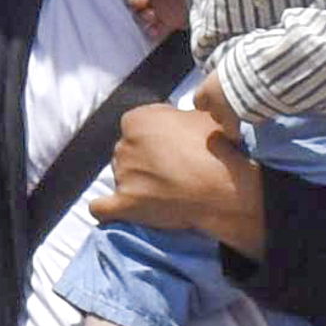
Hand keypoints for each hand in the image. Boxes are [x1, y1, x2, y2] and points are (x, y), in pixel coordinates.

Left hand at [98, 97, 266, 254]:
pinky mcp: (124, 204)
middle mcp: (123, 145)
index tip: (174, 147)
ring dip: (137, 184)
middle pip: (128, 151)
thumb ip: (178, 115)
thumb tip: (177, 119)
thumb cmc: (216, 149)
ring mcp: (122, 175)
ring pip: (122, 177)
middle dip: (145, 160)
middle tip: (173, 171)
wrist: (224, 189)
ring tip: (167, 192)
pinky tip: (114, 211)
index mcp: (137, 120)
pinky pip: (101, 208)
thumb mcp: (201, 116)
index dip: (156, 137)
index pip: (138, 126)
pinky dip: (107, 210)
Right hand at [123, 0, 189, 36]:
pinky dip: (152, 31)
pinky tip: (156, 31)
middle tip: (144, 0)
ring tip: (152, 15)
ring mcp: (152, 12)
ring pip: (139, 17)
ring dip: (142, 17)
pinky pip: (152, 30)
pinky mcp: (162, 24)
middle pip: (131, 2)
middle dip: (134, 2)